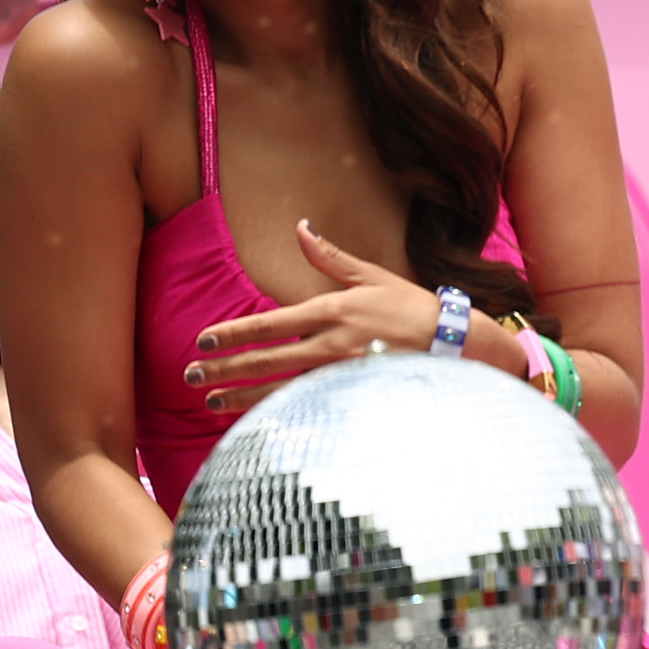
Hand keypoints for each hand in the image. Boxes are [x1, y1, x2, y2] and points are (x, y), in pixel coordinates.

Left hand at [178, 221, 449, 414]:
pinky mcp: (353, 398)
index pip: (271, 323)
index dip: (235, 332)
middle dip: (225, 368)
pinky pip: (306, 409)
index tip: (205, 338)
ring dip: (242, 396)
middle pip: (267, 360)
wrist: (456, 344)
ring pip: (281, 390)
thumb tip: (301, 227)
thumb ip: (330, 257)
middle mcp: (331, 345)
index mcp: (332, 310)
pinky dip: (278, 415)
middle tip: (192, 374)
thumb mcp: (372, 275)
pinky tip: (255, 421)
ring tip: (211, 401)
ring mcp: (341, 376)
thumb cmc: (413, 307)